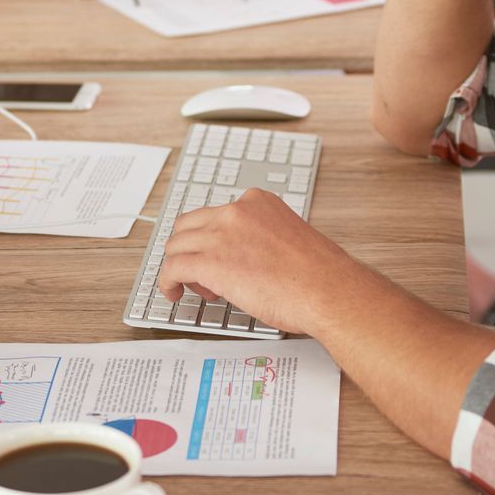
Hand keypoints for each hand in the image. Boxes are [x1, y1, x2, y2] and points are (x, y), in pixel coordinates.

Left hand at [156, 189, 363, 334]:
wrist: (327, 290)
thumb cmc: (317, 274)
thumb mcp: (289, 236)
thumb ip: (260, 237)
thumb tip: (245, 257)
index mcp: (257, 202)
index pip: (214, 214)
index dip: (211, 239)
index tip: (216, 256)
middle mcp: (235, 211)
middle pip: (188, 226)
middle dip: (191, 250)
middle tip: (203, 275)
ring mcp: (221, 234)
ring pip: (176, 247)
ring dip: (181, 268)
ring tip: (199, 289)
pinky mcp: (210, 262)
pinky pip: (172, 268)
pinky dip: (167, 281)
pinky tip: (174, 292)